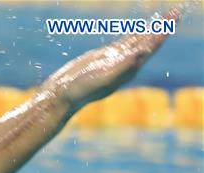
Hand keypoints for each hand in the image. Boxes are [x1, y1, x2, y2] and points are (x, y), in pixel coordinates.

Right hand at [41, 7, 178, 111]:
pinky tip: (139, 29)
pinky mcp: (104, 57)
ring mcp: (115, 61)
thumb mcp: (102, 78)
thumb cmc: (79, 90)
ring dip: (151, 29)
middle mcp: (125, 66)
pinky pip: (124, 42)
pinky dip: (134, 33)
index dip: (162, 32)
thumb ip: (122, 66)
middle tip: (176, 11)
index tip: (174, 17)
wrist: (61, 96)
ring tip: (164, 17)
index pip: (150, 47)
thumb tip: (143, 52)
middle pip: (148, 42)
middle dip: (162, 27)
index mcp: (128, 70)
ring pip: (137, 41)